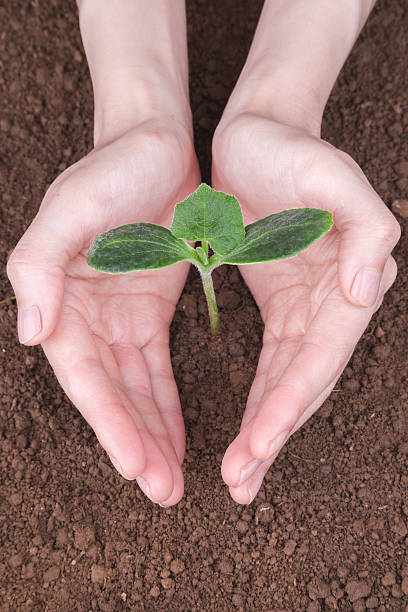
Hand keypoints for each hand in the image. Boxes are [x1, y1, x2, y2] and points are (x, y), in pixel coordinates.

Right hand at [7, 121, 199, 505]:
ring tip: (173, 480)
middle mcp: (85, 317)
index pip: (85, 377)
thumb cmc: (111, 171)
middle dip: (135, 444)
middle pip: (110, 396)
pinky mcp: (149, 312)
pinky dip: (165, 405)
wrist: (152, 144)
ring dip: (152, 436)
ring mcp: (117, 318)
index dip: (108, 423)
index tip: (137, 467)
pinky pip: (156, 370)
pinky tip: (178, 437)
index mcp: (61, 300)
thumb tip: (29, 332)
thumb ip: (39, 265)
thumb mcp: (72, 207)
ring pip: (134, 392)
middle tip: (165, 491)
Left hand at [212, 113, 399, 503]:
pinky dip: (260, 401)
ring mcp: (308, 309)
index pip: (318, 358)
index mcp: (348, 281)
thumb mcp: (329, 175)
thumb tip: (371, 286)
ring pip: (288, 384)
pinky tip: (247, 433)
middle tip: (240, 481)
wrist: (259, 136)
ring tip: (240, 476)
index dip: (290, 404)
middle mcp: (334, 303)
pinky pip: (272, 365)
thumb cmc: (292, 151)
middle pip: (306, 383)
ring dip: (266, 432)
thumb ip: (364, 226)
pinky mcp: (284, 306)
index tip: (257, 445)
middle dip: (274, 434)